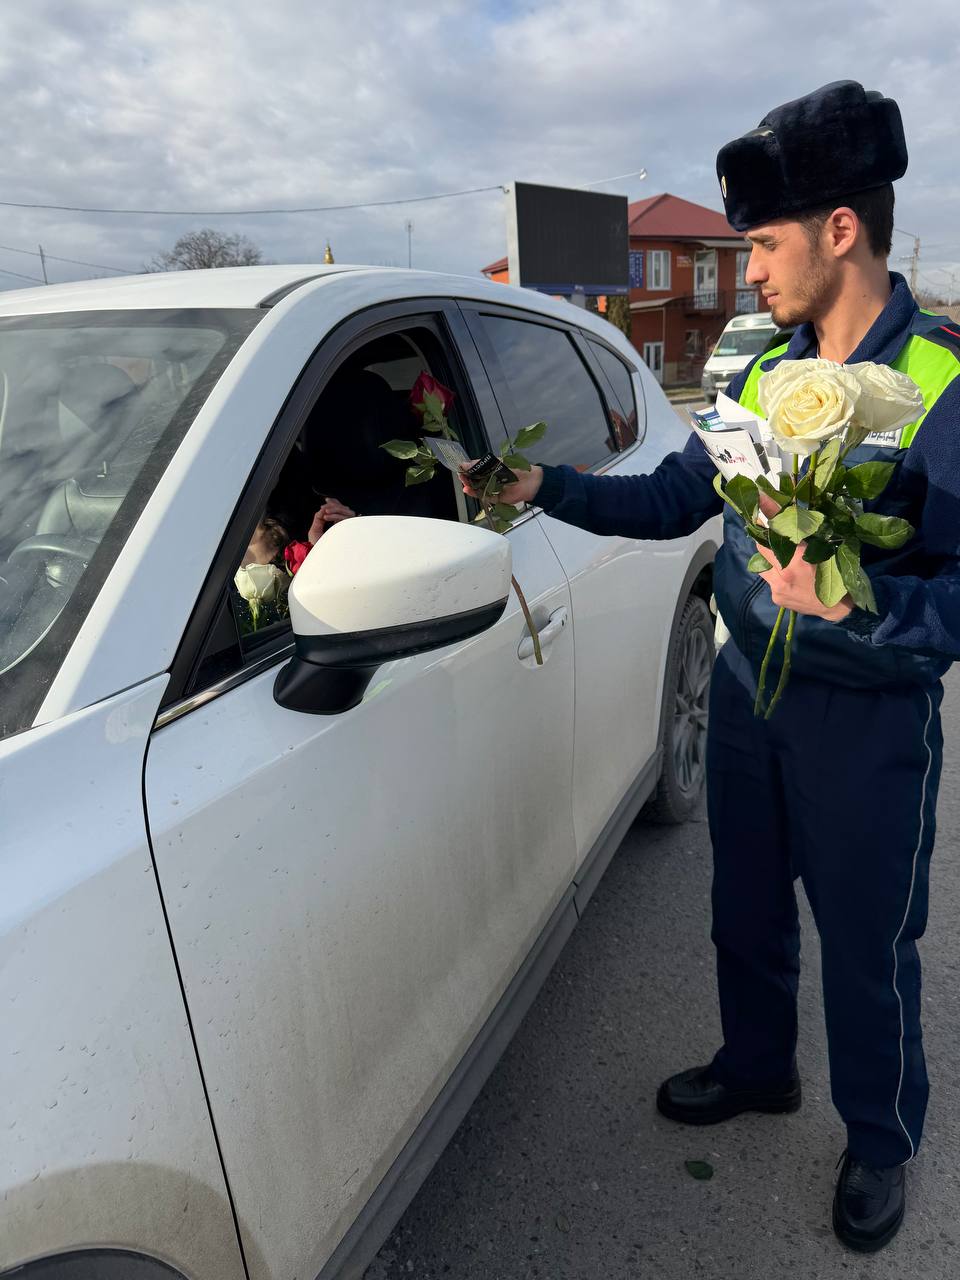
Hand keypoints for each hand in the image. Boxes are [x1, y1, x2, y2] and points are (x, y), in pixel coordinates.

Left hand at [307, 497, 355, 544]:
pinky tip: (326, 517)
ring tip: (324, 513)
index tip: (326, 499)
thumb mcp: (315, 530)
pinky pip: (345, 520)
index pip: (340, 510)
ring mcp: (348, 529)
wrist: (319, 557)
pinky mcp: (349, 532)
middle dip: (335, 505)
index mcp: (338, 525)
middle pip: (345, 510)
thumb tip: (323, 508)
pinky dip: (335, 516)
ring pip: (347, 513)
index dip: (335, 503)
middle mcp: (344, 527)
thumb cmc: (317, 547)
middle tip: (324, 507)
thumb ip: (319, 518)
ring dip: (335, 510)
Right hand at [459, 462, 543, 505]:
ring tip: (464, 483)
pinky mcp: (495, 498)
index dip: (467, 470)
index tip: (460, 469)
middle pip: (475, 480)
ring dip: (469, 486)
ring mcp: (492, 489)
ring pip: (477, 489)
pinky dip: (475, 494)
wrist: (528, 481)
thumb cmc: (514, 469)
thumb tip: (465, 463)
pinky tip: (468, 490)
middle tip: (462, 476)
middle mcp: (490, 479)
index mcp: (490, 469)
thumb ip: (479, 464)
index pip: (475, 470)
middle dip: (467, 478)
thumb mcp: (495, 463)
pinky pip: (483, 496)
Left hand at [754, 496, 851, 620]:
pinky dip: (776, 575)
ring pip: (763, 566)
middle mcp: (784, 572)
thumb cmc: (836, 575)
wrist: (838, 608)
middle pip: (762, 549)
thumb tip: (794, 520)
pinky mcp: (776, 597)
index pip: (775, 533)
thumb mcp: (825, 551)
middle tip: (773, 537)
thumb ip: (807, 538)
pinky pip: (770, 580)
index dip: (764, 520)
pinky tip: (790, 578)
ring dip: (770, 560)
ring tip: (784, 561)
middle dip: (766, 541)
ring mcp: (778, 587)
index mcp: (798, 558)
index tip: (756, 502)